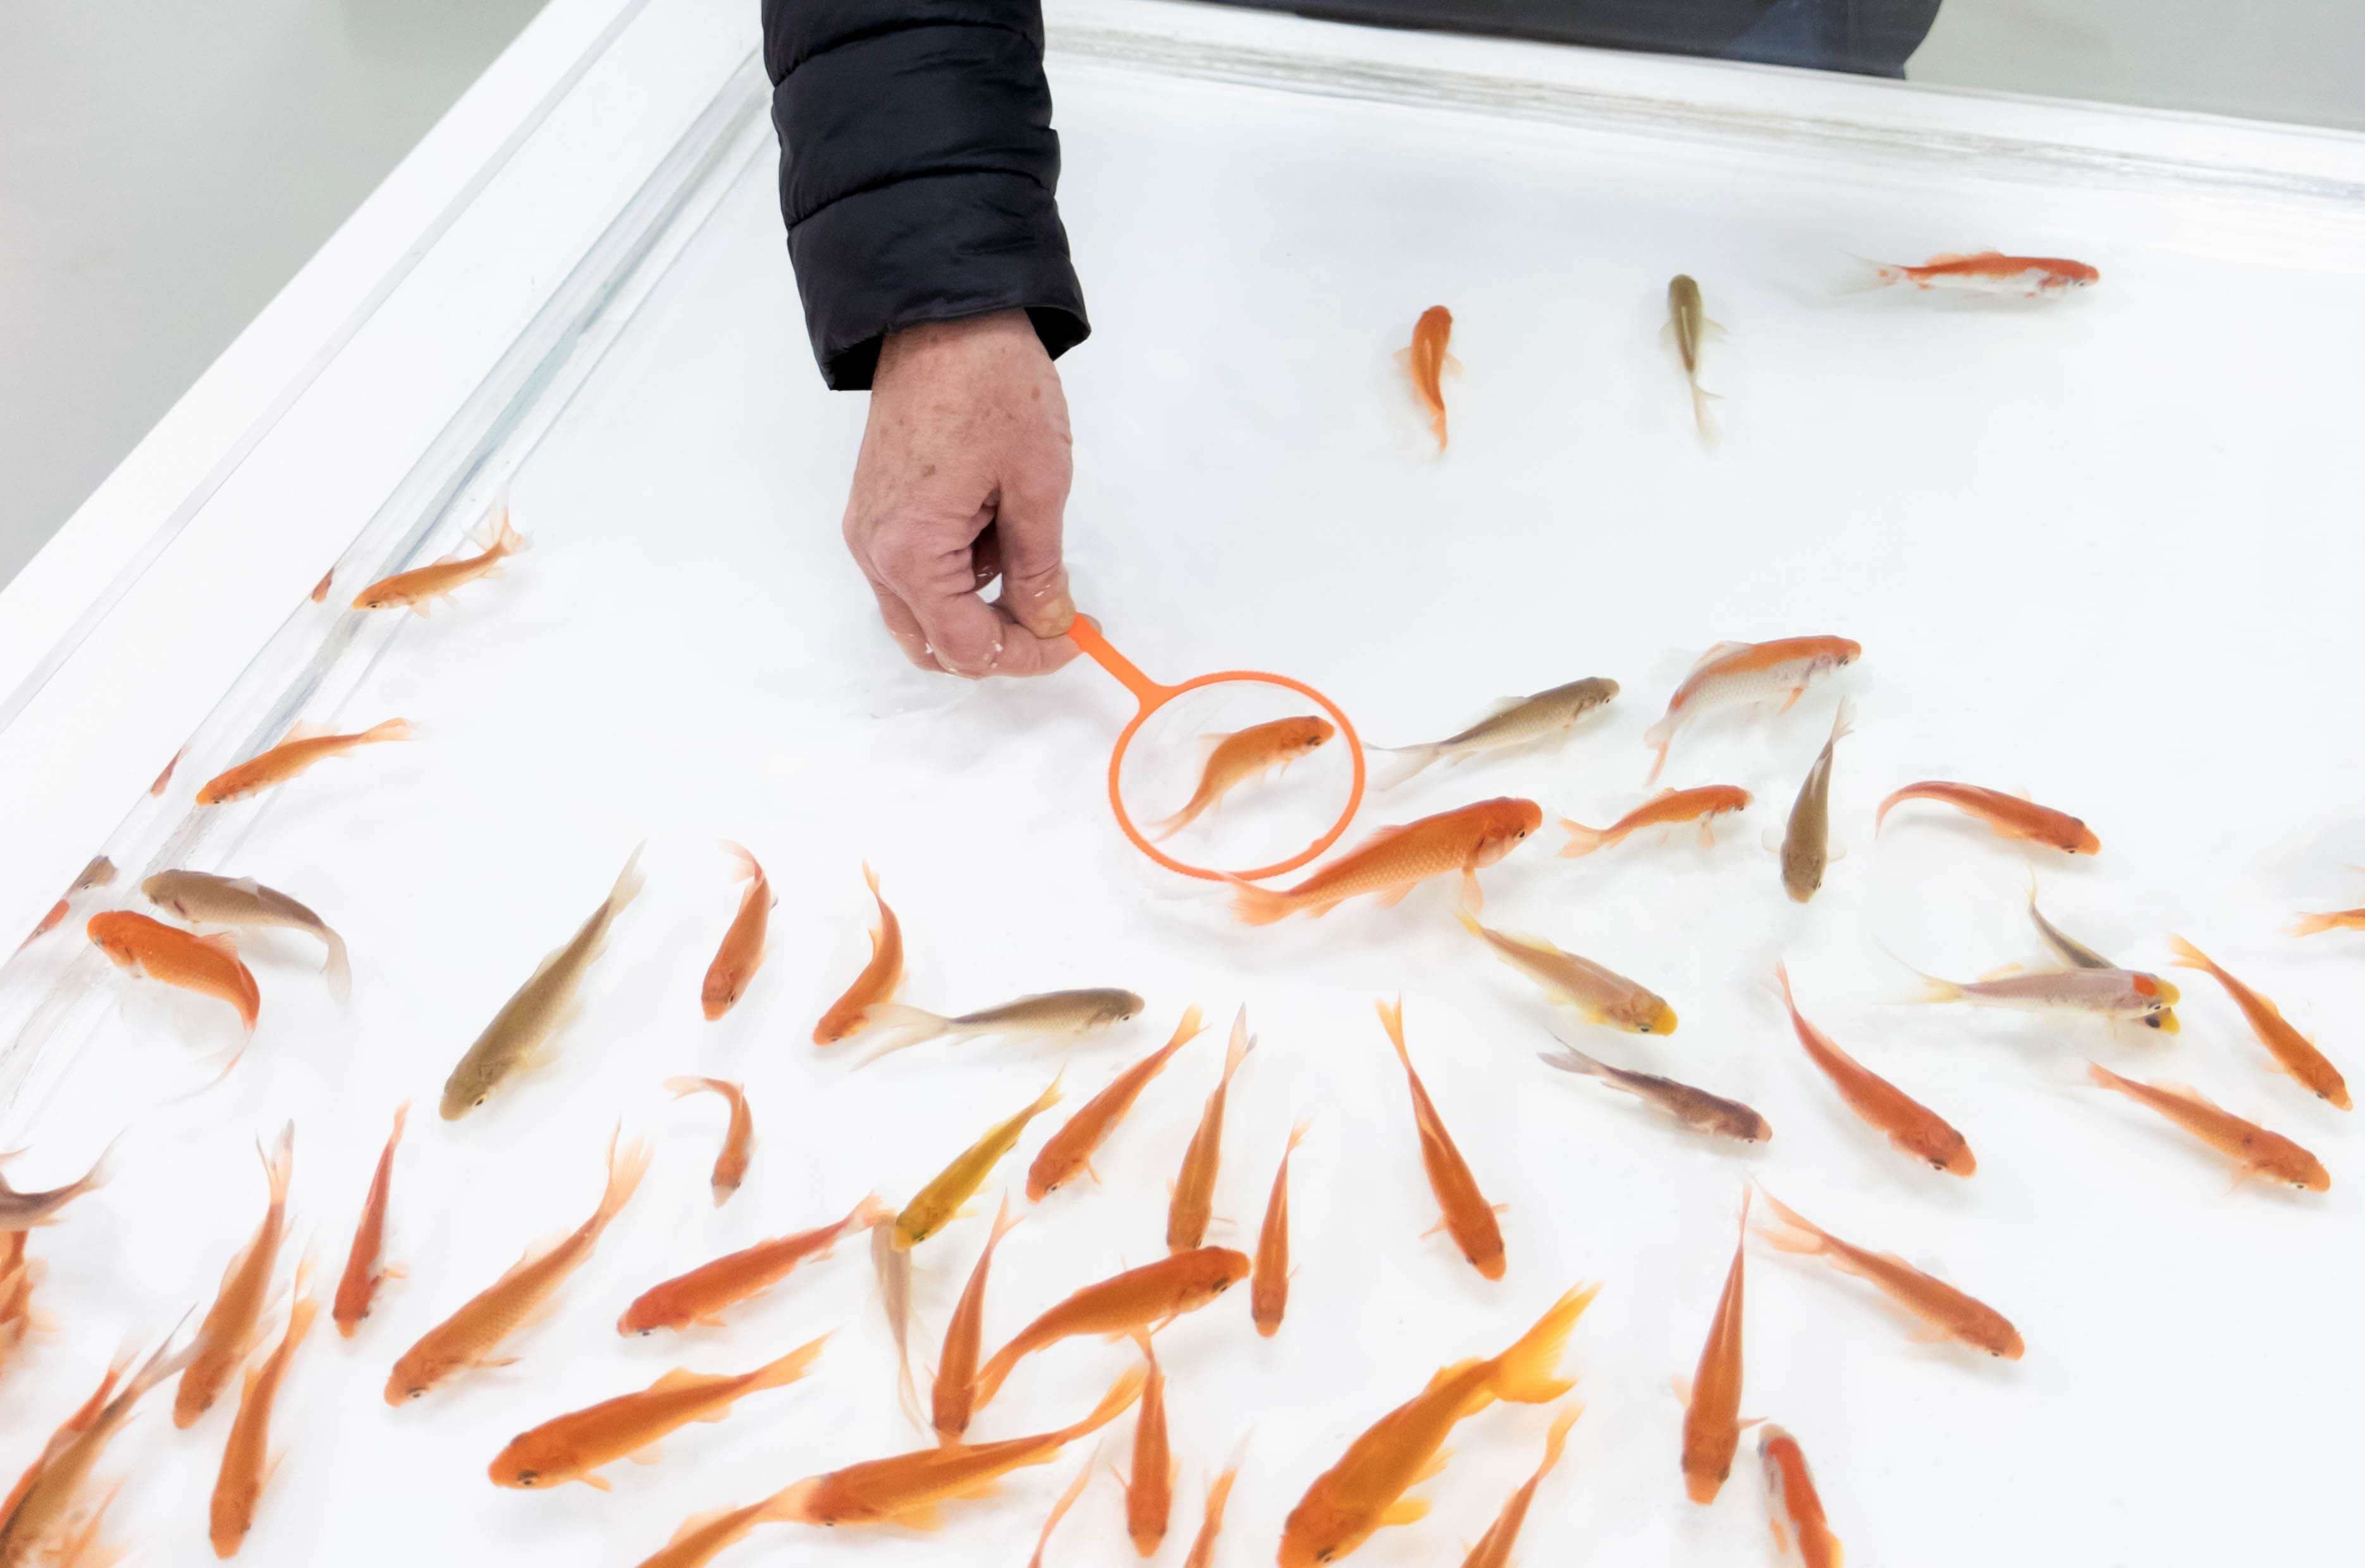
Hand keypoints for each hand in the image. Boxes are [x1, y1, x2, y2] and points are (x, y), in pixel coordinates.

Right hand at [842, 311, 1079, 676]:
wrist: (943, 312)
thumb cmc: (991, 386)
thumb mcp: (1037, 484)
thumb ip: (1040, 569)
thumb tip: (1049, 623)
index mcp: (910, 552)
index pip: (967, 649)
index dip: (1027, 656)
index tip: (1076, 637)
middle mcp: (875, 552)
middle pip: (935, 645)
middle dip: (999, 641)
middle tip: (1056, 616)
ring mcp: (869, 530)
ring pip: (923, 613)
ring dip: (978, 606)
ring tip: (1025, 548)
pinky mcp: (876, 508)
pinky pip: (915, 572)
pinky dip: (959, 572)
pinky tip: (995, 524)